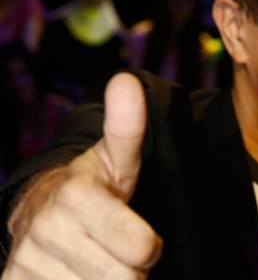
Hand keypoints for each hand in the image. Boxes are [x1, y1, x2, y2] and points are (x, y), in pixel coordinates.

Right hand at [2, 73, 162, 278]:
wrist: (40, 212)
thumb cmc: (92, 186)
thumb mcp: (115, 158)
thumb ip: (126, 127)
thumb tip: (126, 81)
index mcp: (75, 195)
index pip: (142, 247)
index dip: (148, 246)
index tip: (140, 235)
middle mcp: (45, 230)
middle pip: (125, 279)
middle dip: (130, 269)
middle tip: (118, 248)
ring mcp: (25, 263)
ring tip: (97, 259)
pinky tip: (77, 275)